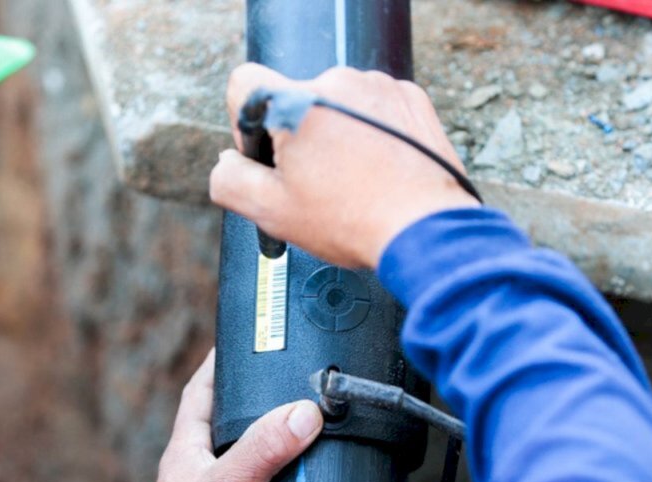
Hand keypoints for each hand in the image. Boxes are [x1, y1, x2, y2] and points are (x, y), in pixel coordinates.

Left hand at [124, 350, 323, 481]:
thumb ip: (263, 450)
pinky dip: (283, 480)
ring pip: (250, 456)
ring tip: (309, 425)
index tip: (246, 338)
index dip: (222, 362)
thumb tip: (302, 413)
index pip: (204, 390)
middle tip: (292, 379)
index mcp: (189, 447)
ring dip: (275, 443)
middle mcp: (201, 466)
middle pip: (231, 420)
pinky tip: (304, 481)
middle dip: (258, 400)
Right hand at [210, 64, 479, 268]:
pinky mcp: (410, 98)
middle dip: (300, 138)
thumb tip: (227, 162)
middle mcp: (335, 82)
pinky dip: (372, 134)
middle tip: (320, 184)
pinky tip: (380, 170)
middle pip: (295, 100)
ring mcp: (377, 86)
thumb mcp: (271, 212)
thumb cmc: (351, 221)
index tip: (270, 157)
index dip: (246, 125)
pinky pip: (375, 109)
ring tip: (357, 180)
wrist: (424, 229)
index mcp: (293, 103)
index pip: (244, 84)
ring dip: (338, 134)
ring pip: (337, 105)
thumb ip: (230, 180)